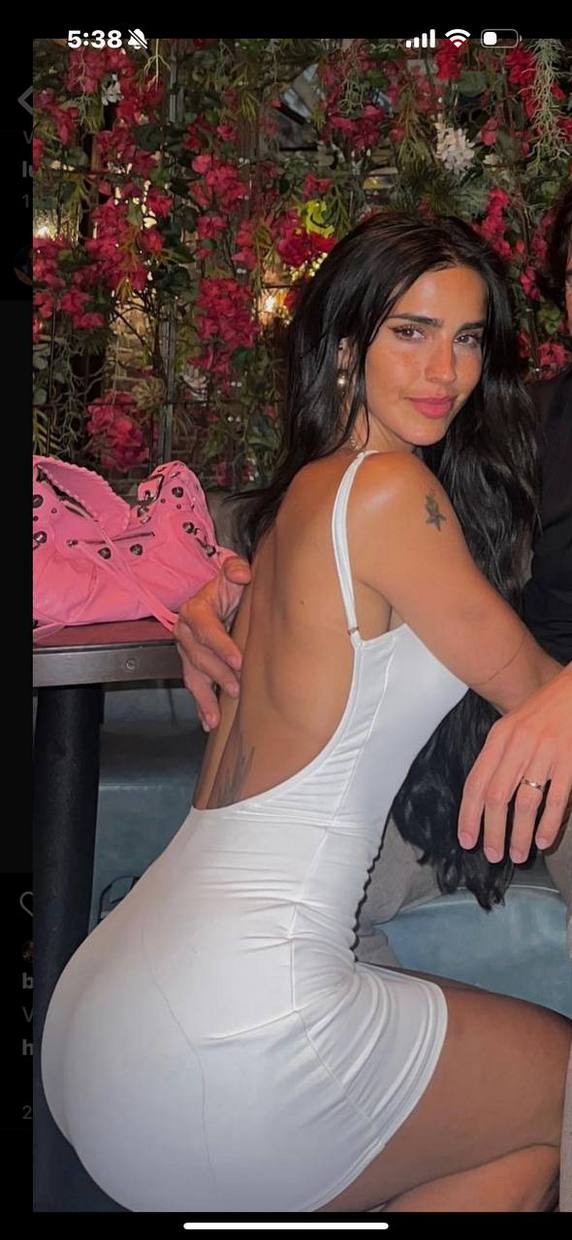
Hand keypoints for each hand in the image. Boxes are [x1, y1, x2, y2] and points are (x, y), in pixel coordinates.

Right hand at [174, 555, 250, 729]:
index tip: (238, 661)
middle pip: (199, 657)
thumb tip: (241, 573)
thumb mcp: (231, 572)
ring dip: (205, 698)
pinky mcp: (192, 666)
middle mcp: (186, 633)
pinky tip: (208, 721)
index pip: (206, 629)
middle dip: (218, 675)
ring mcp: (187, 652)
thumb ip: (235, 569)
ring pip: (193, 676)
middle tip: (237, 689)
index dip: (221, 646)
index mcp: (195, 611)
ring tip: (215, 717)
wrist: (218, 596)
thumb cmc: (228, 587)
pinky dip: (201, 705)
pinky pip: (195, 686)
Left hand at [458, 664, 571, 864]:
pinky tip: (544, 841)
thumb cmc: (543, 710)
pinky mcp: (569, 761)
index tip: (466, 839)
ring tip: (518, 854)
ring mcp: (546, 753)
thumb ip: (498, 756)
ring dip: (520, 834)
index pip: (476, 782)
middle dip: (492, 831)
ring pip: (526, 803)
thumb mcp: (512, 725)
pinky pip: (556, 799)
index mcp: (499, 737)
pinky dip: (548, 824)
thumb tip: (484, 796)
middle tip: (492, 855)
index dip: (469, 815)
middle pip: (498, 797)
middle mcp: (519, 745)